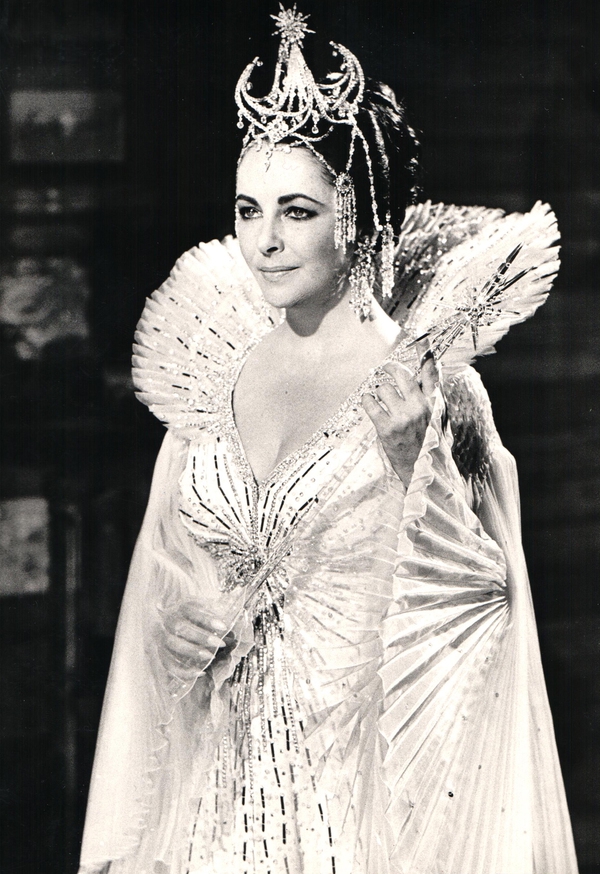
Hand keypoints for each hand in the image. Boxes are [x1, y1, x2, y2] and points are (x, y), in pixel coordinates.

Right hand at [158, 600, 234, 681]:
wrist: (168, 626)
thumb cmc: (192, 620)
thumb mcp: (203, 613)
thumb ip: (215, 619)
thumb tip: (233, 632)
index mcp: (179, 607)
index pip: (191, 610)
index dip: (207, 618)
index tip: (223, 627)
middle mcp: (168, 621)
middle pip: (180, 627)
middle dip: (201, 636)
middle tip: (220, 644)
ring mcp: (161, 637)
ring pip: (173, 645)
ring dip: (192, 651)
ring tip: (210, 657)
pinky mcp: (159, 653)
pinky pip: (168, 664)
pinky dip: (183, 670)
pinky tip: (200, 672)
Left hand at [362, 347, 438, 487]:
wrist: (424, 474)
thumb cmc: (431, 447)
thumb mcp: (440, 421)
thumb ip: (434, 398)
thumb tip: (433, 374)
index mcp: (434, 405)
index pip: (431, 374)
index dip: (426, 357)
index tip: (424, 344)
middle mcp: (419, 407)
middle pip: (401, 375)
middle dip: (391, 369)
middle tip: (386, 368)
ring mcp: (402, 417)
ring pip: (383, 388)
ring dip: (379, 392)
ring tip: (380, 398)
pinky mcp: (386, 428)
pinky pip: (370, 403)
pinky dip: (367, 401)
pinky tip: (369, 404)